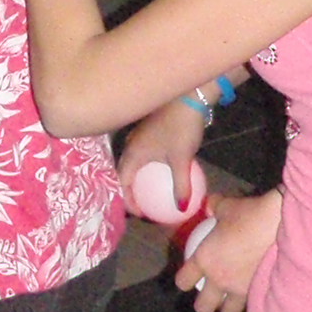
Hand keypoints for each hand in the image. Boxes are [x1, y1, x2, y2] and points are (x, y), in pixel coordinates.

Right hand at [116, 101, 210, 221]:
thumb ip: (182, 185)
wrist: (188, 97)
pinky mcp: (149, 129)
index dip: (128, 200)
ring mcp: (139, 135)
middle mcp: (131, 144)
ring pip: (134, 161)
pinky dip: (149, 166)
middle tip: (144, 206)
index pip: (122, 182)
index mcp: (133, 153)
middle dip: (131, 190)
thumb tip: (182, 208)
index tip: (141, 213)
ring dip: (139, 177)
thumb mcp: (183, 160)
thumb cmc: (181, 129)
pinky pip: (144, 153)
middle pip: (125, 172)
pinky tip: (166, 171)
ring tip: (152, 192)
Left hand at [175, 189, 281, 311]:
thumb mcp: (226, 206)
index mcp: (204, 260)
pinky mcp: (261, 294)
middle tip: (210, 296)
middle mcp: (219, 280)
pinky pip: (249, 306)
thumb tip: (210, 206)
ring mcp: (240, 291)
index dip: (183, 280)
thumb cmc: (249, 215)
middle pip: (203, 307)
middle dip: (204, 305)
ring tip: (232, 300)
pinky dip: (248, 302)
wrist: (283, 228)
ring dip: (227, 308)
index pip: (183, 281)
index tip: (187, 278)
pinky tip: (254, 293)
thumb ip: (214, 207)